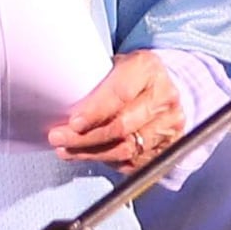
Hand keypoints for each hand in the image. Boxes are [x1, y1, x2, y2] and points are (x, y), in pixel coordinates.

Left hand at [48, 52, 189, 171]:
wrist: (160, 88)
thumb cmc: (129, 77)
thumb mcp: (111, 67)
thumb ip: (92, 83)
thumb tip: (59, 104)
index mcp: (148, 68)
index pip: (120, 94)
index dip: (94, 112)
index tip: (73, 123)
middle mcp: (165, 95)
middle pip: (123, 126)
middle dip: (86, 138)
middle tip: (61, 139)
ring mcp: (171, 122)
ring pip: (128, 148)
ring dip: (93, 153)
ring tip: (70, 151)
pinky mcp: (171, 144)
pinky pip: (136, 162)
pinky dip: (110, 162)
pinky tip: (93, 155)